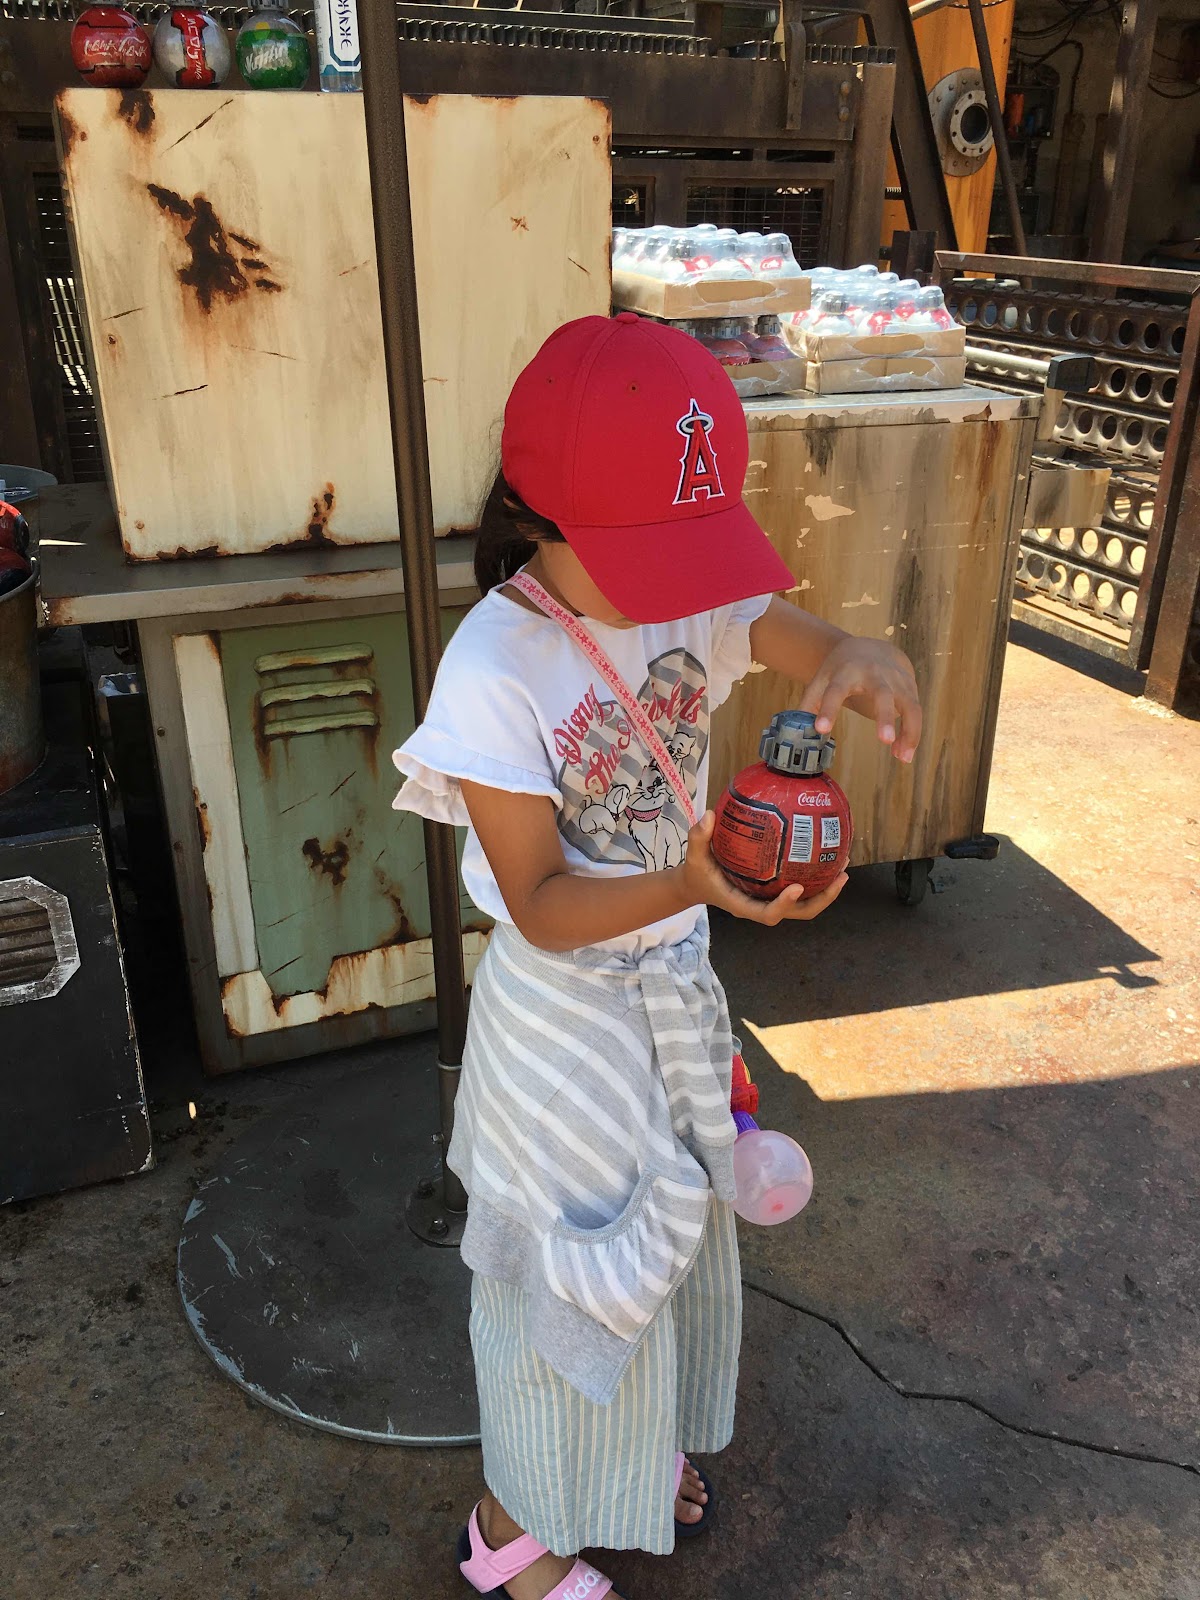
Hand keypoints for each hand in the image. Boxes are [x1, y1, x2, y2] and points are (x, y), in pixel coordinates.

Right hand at [676, 812, 848, 924]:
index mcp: (744, 905)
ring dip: (827, 891)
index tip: (799, 887)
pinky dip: (817, 879)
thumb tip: (708, 815)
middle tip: (840, 877)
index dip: (785, 904)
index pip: (769, 914)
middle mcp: (762, 906)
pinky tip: (828, 857)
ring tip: (843, 869)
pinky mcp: (775, 892)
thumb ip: (698, 837)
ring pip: (805, 905)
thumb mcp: (693, 856)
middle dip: (822, 899)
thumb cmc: (697, 873)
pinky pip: (801, 891)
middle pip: (798, 913)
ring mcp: (771, 901)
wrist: (696, 885)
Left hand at [800, 636, 921, 761]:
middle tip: (884, 740)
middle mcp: (875, 673)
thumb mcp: (823, 679)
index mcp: (847, 671)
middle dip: (885, 716)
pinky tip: (903, 753)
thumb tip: (797, 730)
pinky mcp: (910, 687)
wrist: (871, 647)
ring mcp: (896, 679)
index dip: (829, 709)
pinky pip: (915, 712)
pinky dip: (912, 733)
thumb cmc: (842, 669)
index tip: (822, 729)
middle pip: (882, 693)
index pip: (836, 690)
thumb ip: (811, 702)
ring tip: (902, 758)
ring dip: (909, 731)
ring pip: (909, 704)